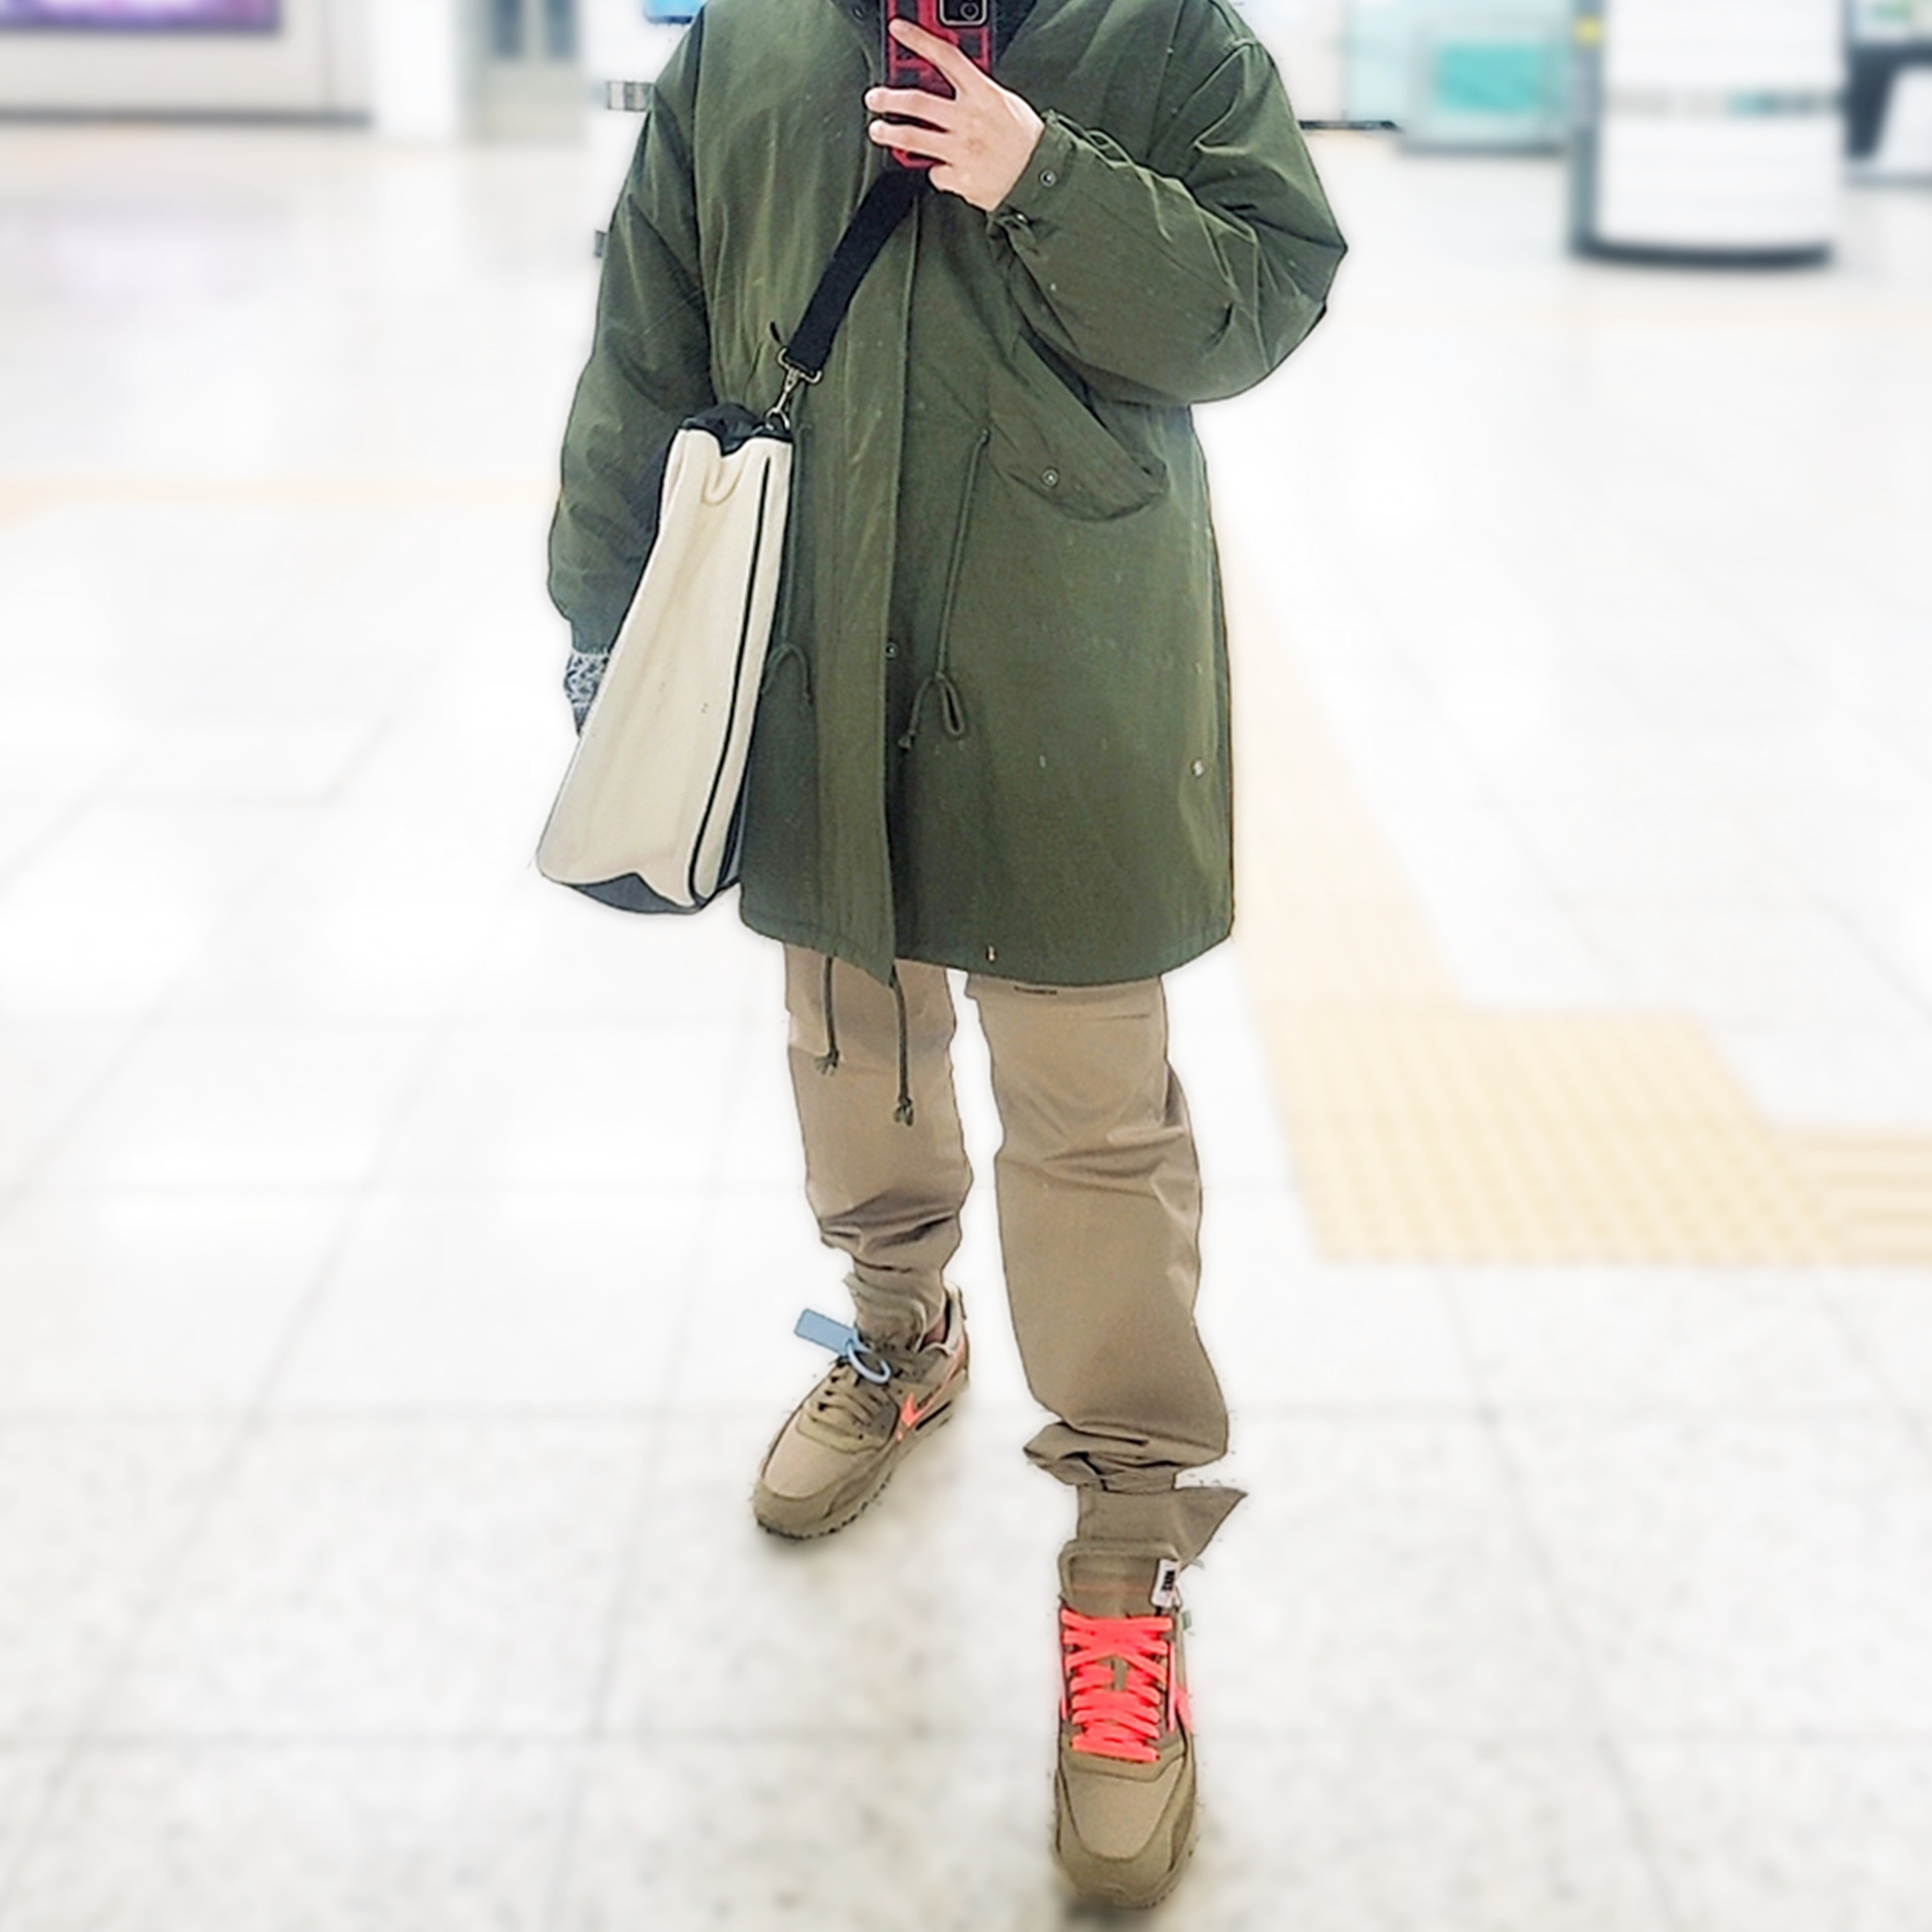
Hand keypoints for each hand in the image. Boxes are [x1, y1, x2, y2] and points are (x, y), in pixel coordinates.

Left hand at [866, 17, 1044, 211]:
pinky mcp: (959, 179)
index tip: (898, 31)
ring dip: (890, 133)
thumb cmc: (1025, 140)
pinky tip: (939, 168)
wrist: (1042, 178)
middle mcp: (969, 120)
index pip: (946, 58)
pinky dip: (933, 170)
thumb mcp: (1005, 102)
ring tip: (879, 130)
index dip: (919, 40)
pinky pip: (934, 172)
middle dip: (889, 98)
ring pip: (914, 138)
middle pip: (918, 102)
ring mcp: (962, 151)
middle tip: (874, 98)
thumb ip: (975, 90)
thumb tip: (949, 78)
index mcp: (983, 94)